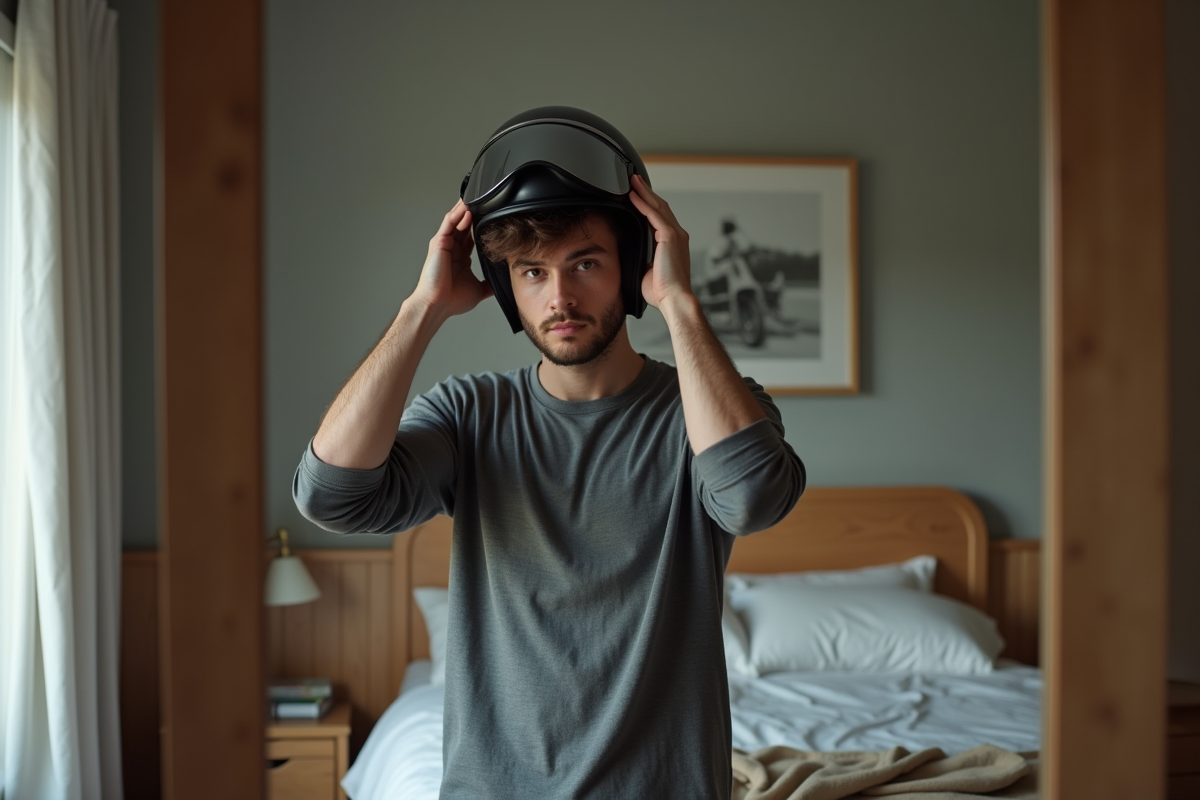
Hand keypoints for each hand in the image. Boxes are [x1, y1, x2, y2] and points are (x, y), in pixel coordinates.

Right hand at [411, 200, 492, 317]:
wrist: (438, 305)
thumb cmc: (452, 300)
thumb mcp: (479, 290)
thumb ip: (489, 284)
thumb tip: (501, 284)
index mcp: (461, 258)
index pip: (472, 236)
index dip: (480, 225)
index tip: (493, 217)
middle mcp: (452, 249)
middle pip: (464, 224)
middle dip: (473, 212)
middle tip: (486, 200)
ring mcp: (444, 244)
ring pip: (456, 220)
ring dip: (465, 208)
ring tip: (477, 197)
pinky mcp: (439, 243)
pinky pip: (449, 224)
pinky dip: (457, 215)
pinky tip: (467, 209)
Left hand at [628, 174, 694, 311]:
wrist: (674, 299)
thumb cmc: (663, 291)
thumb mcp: (649, 270)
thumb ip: (643, 258)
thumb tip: (630, 255)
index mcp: (673, 244)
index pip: (660, 218)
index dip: (649, 204)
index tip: (637, 195)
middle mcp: (677, 235)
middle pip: (660, 206)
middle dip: (647, 192)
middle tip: (634, 180)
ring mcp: (675, 234)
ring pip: (658, 206)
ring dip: (644, 192)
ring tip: (632, 181)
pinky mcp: (670, 236)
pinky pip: (653, 214)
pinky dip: (643, 203)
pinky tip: (632, 195)